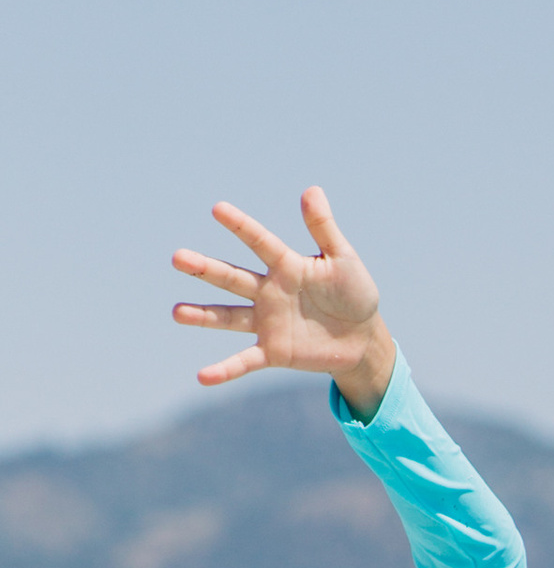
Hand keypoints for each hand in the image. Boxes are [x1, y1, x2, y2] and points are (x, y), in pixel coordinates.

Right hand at [172, 187, 394, 413]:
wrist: (364, 339)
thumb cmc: (354, 293)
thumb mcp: (344, 260)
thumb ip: (324, 229)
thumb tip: (311, 190)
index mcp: (286, 266)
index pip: (260, 243)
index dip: (241, 227)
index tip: (217, 209)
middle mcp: (269, 292)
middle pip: (232, 277)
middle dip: (205, 268)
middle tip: (177, 257)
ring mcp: (268, 323)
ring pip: (229, 317)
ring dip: (202, 316)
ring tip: (177, 312)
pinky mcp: (274, 352)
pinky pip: (245, 361)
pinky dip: (225, 370)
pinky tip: (203, 377)